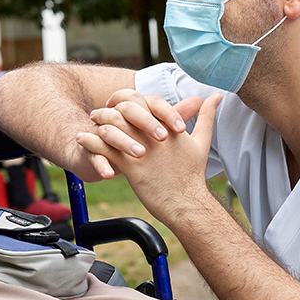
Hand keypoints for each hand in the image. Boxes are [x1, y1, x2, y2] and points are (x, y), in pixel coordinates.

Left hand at [78, 93, 222, 223]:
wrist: (186, 203)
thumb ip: (205, 116)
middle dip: (108, 108)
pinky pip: (105, 149)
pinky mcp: (131, 167)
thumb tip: (216, 96)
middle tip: (97, 112)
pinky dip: (91, 142)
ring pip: (112, 126)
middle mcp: (152, 134)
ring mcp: (141, 150)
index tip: (116, 102)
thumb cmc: (192, 174)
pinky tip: (82, 139)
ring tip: (89, 124)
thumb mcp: (201, 141)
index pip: (141, 100)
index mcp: (166, 125)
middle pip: (123, 110)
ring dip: (97, 123)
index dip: (124, 97)